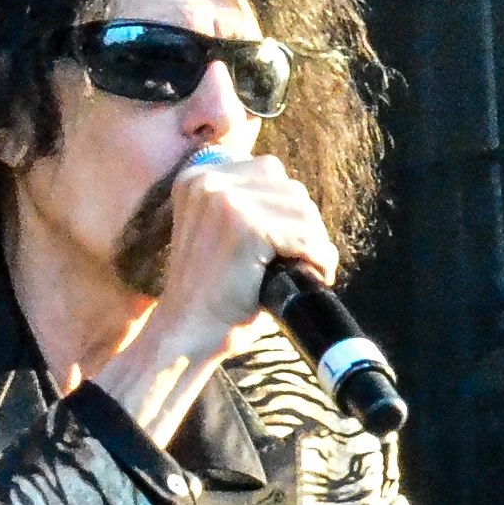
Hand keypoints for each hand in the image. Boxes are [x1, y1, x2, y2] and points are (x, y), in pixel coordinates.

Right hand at [155, 148, 338, 345]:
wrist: (187, 333)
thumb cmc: (211, 292)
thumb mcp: (220, 233)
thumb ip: (247, 205)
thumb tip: (301, 200)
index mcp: (197, 178)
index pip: (268, 171)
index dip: (287, 207)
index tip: (288, 241)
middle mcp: (207, 182)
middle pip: (289, 188)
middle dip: (305, 226)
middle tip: (303, 260)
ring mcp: (224, 202)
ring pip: (302, 210)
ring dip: (314, 243)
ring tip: (308, 269)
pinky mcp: (244, 227)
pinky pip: (302, 236)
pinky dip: (316, 257)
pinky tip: (312, 275)